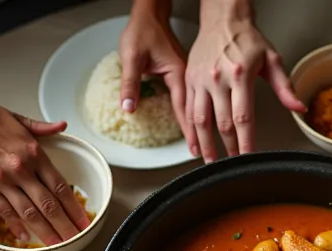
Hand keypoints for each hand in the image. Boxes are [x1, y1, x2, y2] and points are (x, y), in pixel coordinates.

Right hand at [0, 85, 88, 244]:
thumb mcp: (19, 119)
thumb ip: (43, 128)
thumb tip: (61, 126)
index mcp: (34, 152)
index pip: (61, 186)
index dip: (74, 208)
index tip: (83, 221)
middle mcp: (21, 168)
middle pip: (48, 204)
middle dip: (64, 226)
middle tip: (75, 240)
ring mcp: (2, 179)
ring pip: (28, 211)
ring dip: (44, 231)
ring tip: (56, 244)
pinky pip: (3, 210)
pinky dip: (16, 225)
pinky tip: (25, 236)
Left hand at [119, 11, 192, 147]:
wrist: (148, 15)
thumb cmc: (142, 31)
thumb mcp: (131, 56)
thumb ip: (130, 83)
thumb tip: (129, 107)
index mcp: (177, 72)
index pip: (184, 108)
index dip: (189, 130)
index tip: (194, 148)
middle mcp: (185, 75)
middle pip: (194, 110)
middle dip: (199, 132)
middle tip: (202, 153)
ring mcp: (185, 75)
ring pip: (193, 105)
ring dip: (197, 123)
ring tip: (201, 142)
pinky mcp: (180, 75)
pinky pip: (187, 97)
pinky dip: (189, 111)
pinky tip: (192, 122)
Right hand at [184, 8, 302, 161]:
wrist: (222, 19)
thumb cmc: (247, 39)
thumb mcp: (272, 59)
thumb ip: (284, 88)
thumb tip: (298, 108)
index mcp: (240, 75)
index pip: (243, 117)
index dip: (245, 141)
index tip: (248, 156)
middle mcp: (217, 78)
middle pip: (222, 123)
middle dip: (228, 148)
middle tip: (234, 164)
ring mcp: (200, 80)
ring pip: (200, 120)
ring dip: (206, 144)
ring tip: (212, 161)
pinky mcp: (189, 80)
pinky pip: (187, 110)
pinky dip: (190, 131)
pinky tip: (195, 143)